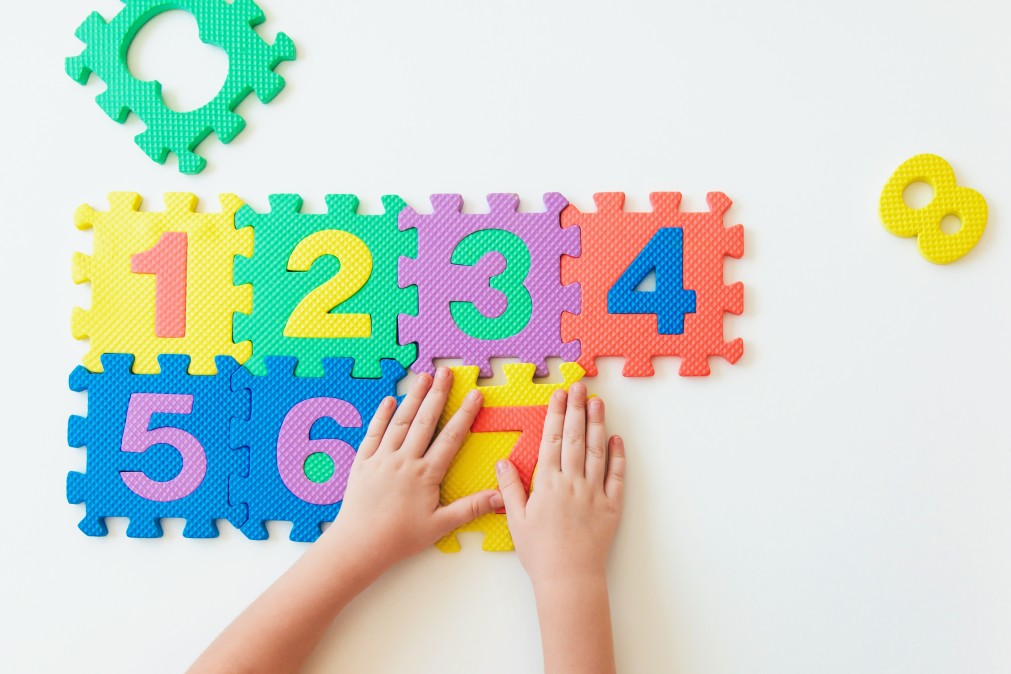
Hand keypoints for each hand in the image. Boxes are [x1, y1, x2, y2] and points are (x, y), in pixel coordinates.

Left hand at [322, 367, 502, 568]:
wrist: (359, 544)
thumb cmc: (400, 538)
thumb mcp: (440, 525)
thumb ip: (471, 508)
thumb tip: (501, 497)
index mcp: (426, 474)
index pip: (450, 437)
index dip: (464, 414)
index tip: (474, 395)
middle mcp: (405, 461)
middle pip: (425, 420)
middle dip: (438, 394)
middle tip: (446, 372)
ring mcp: (382, 458)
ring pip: (400, 421)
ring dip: (413, 397)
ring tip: (423, 377)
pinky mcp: (363, 462)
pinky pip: (374, 433)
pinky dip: (382, 415)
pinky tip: (389, 400)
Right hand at [495, 382, 624, 587]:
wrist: (569, 580)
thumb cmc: (540, 553)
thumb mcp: (516, 520)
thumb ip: (510, 488)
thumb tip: (503, 461)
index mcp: (547, 485)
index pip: (551, 440)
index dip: (555, 415)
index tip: (558, 395)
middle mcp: (572, 483)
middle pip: (574, 438)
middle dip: (576, 409)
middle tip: (579, 387)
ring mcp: (594, 493)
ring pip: (596, 451)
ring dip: (597, 424)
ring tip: (598, 402)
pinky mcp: (611, 506)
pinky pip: (616, 476)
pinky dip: (618, 456)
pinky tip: (616, 438)